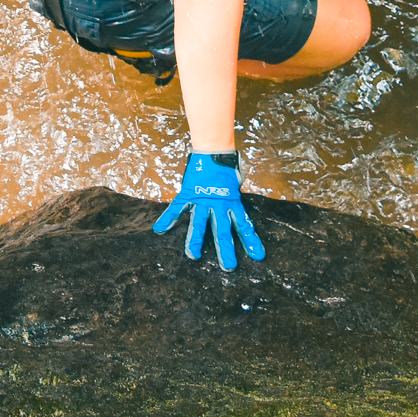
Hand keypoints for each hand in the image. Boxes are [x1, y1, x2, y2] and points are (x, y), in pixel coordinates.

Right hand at [152, 153, 263, 269]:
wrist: (214, 150)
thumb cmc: (228, 166)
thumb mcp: (237, 184)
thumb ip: (235, 197)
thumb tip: (238, 206)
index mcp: (233, 203)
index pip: (244, 225)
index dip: (251, 241)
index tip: (258, 256)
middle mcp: (218, 205)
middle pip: (223, 231)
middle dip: (226, 250)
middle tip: (229, 267)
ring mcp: (202, 201)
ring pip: (199, 224)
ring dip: (196, 241)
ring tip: (194, 256)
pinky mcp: (188, 194)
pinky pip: (177, 208)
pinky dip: (167, 218)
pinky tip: (159, 229)